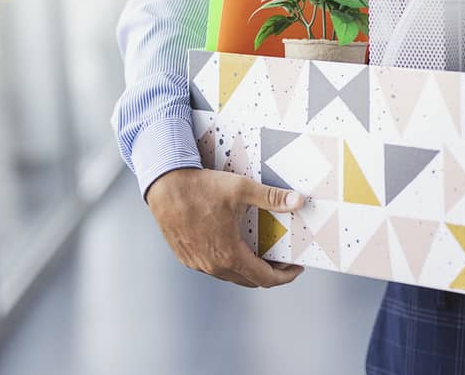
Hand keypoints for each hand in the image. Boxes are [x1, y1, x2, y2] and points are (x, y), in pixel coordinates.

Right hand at [145, 167, 306, 288]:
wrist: (165, 185)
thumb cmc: (202, 187)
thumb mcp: (242, 189)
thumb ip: (272, 198)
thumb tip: (299, 201)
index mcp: (229, 254)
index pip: (265, 278)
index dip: (285, 276)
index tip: (296, 268)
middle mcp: (212, 265)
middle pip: (249, 280)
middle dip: (270, 272)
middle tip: (282, 259)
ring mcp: (197, 263)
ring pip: (230, 274)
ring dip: (248, 268)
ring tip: (260, 252)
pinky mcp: (186, 257)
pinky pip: (213, 267)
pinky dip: (229, 262)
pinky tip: (234, 245)